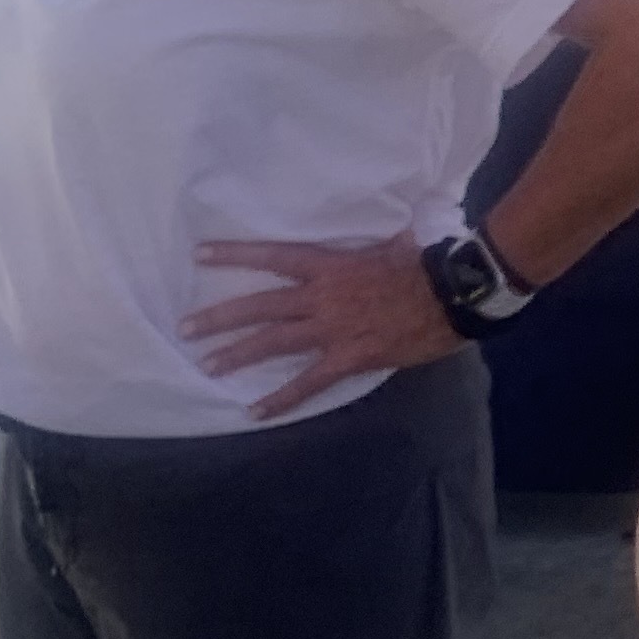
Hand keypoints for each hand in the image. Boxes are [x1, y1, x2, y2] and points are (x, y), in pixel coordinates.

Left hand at [183, 233, 453, 419]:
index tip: (199, 254)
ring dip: (237, 354)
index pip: (273, 257)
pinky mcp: (348, 357)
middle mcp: (321, 297)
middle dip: (220, 317)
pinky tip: (255, 411)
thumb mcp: (396, 243)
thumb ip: (379, 241)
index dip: (235, 255)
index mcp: (330, 266)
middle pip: (260, 306)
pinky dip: (281, 398)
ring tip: (207, 365)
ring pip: (274, 343)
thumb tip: (388, 227)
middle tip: (186, 328)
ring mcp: (332, 329)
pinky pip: (308, 382)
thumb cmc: (426, 267)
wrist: (453, 297)